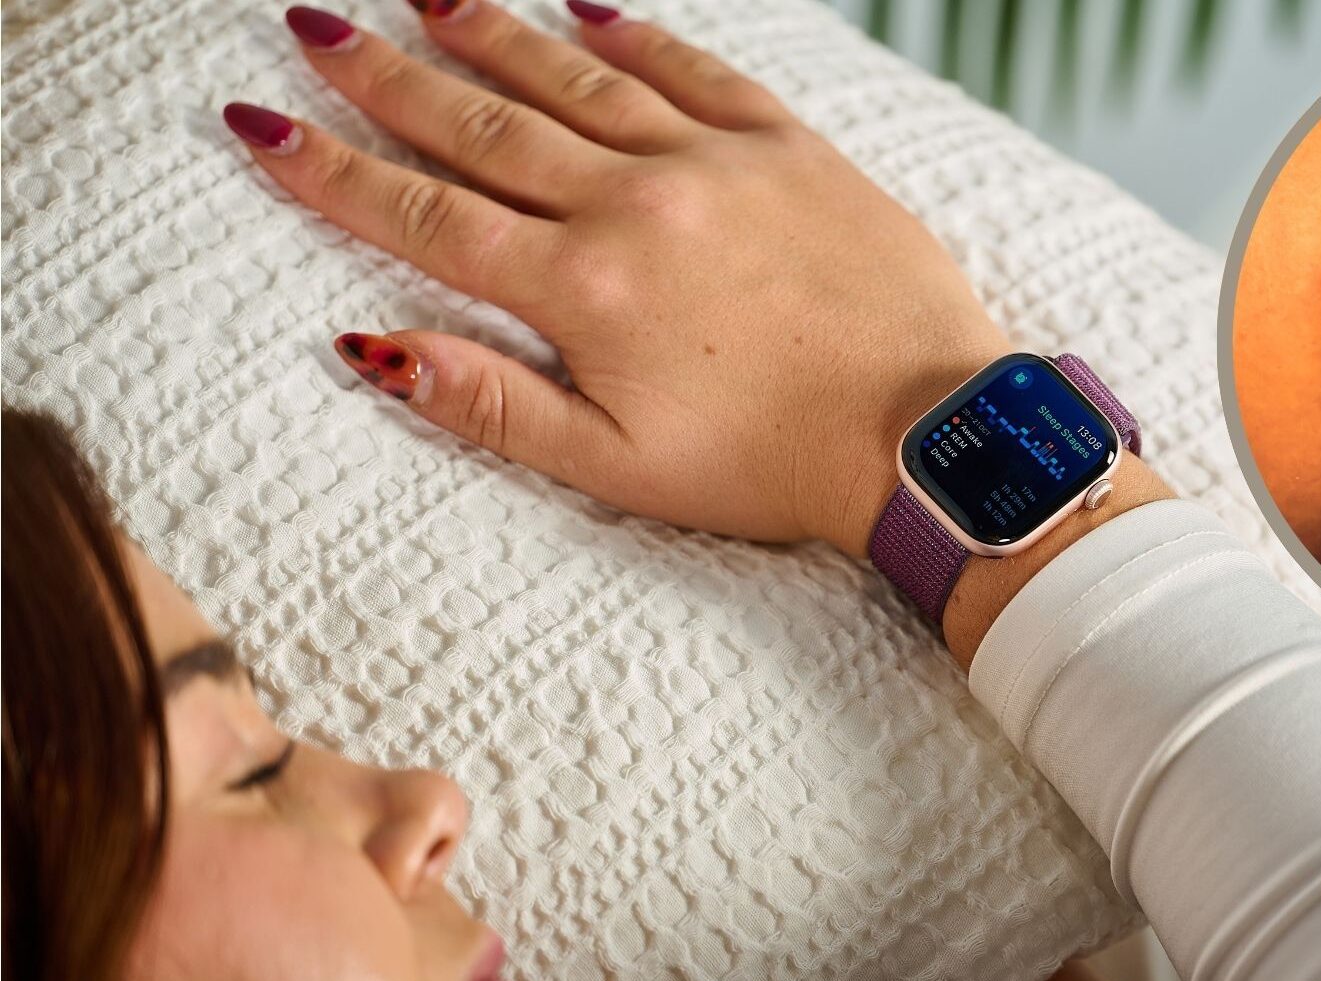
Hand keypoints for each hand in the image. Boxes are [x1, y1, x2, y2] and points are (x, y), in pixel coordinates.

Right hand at [231, 1, 1009, 558]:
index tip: (265, 126)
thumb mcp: (618, 468)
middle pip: (485, 129)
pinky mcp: (790, 147)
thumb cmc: (775, 466)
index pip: (426, 217)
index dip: (334, 173)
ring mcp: (715, 163)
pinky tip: (585, 9)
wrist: (928, 434)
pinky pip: (695, 69)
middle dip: (389, 80)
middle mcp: (636, 205)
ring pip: (577, 82)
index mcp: (583, 291)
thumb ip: (493, 406)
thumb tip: (372, 349)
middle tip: (317, 28)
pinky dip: (633, 35)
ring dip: (493, 36)